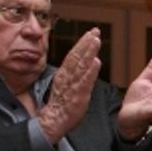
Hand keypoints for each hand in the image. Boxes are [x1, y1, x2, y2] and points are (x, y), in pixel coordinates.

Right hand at [37, 29, 101, 144]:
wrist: (54, 120)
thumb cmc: (63, 104)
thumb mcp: (67, 85)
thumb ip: (76, 74)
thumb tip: (87, 63)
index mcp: (64, 74)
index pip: (73, 55)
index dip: (82, 43)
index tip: (91, 33)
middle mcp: (67, 76)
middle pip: (76, 56)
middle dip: (86, 42)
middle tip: (95, 30)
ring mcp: (72, 85)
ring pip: (80, 65)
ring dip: (88, 51)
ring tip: (96, 40)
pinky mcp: (78, 95)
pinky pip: (85, 81)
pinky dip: (90, 71)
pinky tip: (96, 62)